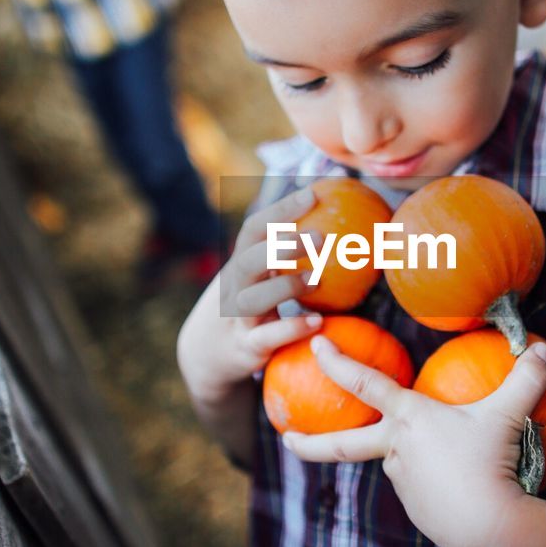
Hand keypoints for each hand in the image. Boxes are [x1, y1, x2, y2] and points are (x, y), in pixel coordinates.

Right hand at [177, 185, 323, 409]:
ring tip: (317, 280)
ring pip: (252, 299)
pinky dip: (290, 329)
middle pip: (248, 261)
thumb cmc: (251, 302)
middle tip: (320, 237)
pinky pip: (267, 338)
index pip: (254, 229)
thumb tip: (337, 215)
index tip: (312, 194)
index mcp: (240, 262)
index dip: (280, 210)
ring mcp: (237, 318)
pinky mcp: (247, 347)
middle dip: (282, 247)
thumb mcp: (260, 274)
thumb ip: (287, 251)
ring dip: (285, 287)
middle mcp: (234, 287)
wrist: (208, 352)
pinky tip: (318, 322)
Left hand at [284, 336, 545, 546]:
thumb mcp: (509, 415)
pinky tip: (461, 486)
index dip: (338, 361)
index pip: (366, 382)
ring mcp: (401, 479)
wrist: (488, 527)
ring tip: (460, 466)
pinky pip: (421, 482)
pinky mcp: (413, 506)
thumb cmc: (492, 465)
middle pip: (344, 443)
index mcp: (410, 418)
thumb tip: (545, 349)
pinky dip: (435, 479)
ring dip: (416, 457)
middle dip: (309, 441)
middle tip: (284, 439)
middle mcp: (395, 447)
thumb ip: (526, 379)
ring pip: (403, 458)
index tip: (315, 345)